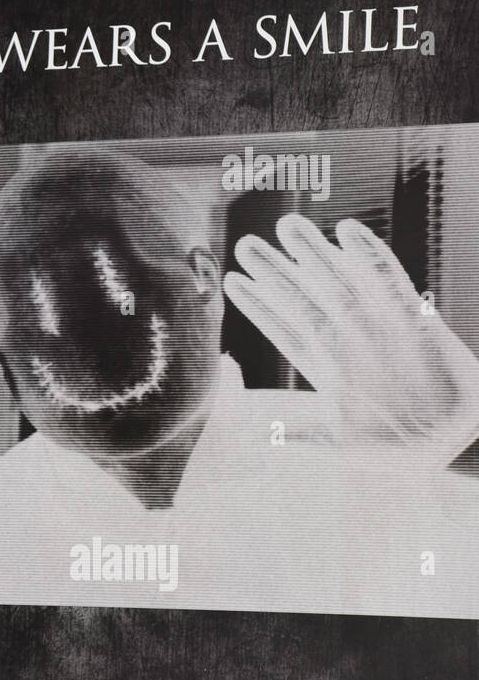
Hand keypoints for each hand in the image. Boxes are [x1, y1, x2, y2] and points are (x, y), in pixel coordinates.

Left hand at [223, 213, 478, 469]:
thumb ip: (297, 438)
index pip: (283, 329)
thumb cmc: (391, 455)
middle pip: (305, 299)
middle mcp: (348, 342)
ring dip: (313, 254)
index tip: (231, 281)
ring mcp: (379, 327)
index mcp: (325, 368)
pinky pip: (389, 280)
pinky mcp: (415, 318)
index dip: (257, 306)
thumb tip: (252, 437)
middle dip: (276, 272)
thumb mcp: (336, 449)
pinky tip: (347, 229)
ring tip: (285, 224)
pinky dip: (369, 254)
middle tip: (245, 242)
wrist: (448, 448)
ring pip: (339, 282)